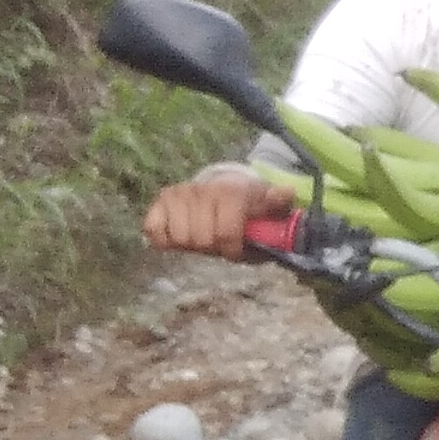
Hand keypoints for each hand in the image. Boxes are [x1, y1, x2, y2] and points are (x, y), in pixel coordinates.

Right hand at [144, 168, 291, 259]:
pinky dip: (166, 239)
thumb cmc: (250, 208)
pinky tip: (182, 233)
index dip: (231, 249)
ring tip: (204, 235)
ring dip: (192, 244)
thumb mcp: (270, 209)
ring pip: (178, 238)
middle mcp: (201, 190)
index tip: (237, 248)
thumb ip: (277, 204)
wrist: (227, 190)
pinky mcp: (160, 201)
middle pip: (200, 240)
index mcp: (230, 193)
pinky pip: (154, 229)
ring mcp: (179, 193)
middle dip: (213, 247)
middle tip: (220, 240)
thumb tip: (285, 193)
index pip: (224, 234)